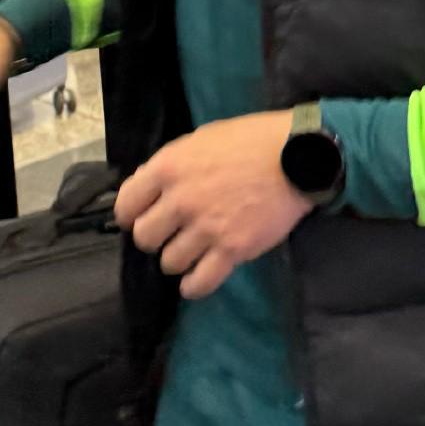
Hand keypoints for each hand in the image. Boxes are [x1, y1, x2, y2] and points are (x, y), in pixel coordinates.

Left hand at [115, 111, 310, 299]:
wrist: (297, 155)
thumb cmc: (249, 140)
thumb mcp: (200, 139)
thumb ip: (172, 166)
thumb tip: (149, 188)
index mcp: (168, 168)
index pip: (126, 205)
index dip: (130, 214)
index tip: (138, 217)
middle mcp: (181, 200)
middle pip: (144, 237)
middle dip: (154, 237)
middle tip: (169, 234)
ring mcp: (206, 228)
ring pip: (169, 262)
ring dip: (177, 259)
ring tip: (190, 253)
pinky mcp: (232, 250)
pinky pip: (199, 282)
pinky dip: (193, 286)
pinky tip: (194, 281)